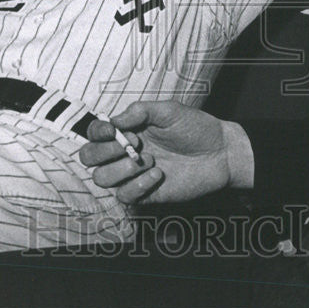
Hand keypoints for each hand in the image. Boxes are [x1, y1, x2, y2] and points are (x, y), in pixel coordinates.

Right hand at [79, 101, 252, 205]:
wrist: (219, 152)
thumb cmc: (195, 128)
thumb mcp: (169, 110)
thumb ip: (140, 111)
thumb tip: (115, 121)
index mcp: (128, 130)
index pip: (95, 133)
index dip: (96, 132)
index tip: (112, 130)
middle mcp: (125, 152)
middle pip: (89, 157)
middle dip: (104, 151)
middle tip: (132, 145)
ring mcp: (133, 174)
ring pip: (102, 178)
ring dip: (120, 168)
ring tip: (148, 160)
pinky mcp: (144, 194)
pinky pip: (124, 196)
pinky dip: (137, 185)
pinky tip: (158, 174)